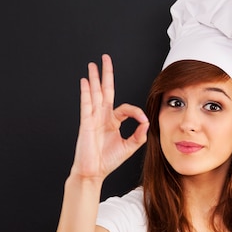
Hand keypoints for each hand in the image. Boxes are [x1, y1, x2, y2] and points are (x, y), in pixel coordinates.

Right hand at [71, 54, 148, 180]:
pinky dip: (86, 93)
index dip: (136, 112)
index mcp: (112, 122)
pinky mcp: (86, 123)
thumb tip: (147, 123)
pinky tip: (85, 81)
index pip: (125, 108)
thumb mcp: (129, 148)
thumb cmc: (108, 161)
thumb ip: (138, 136)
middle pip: (105, 91)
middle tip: (105, 59)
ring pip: (95, 94)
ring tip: (93, 65)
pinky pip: (86, 105)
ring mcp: (93, 119)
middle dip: (106, 75)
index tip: (143, 120)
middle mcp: (102, 117)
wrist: (94, 172)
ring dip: (94, 79)